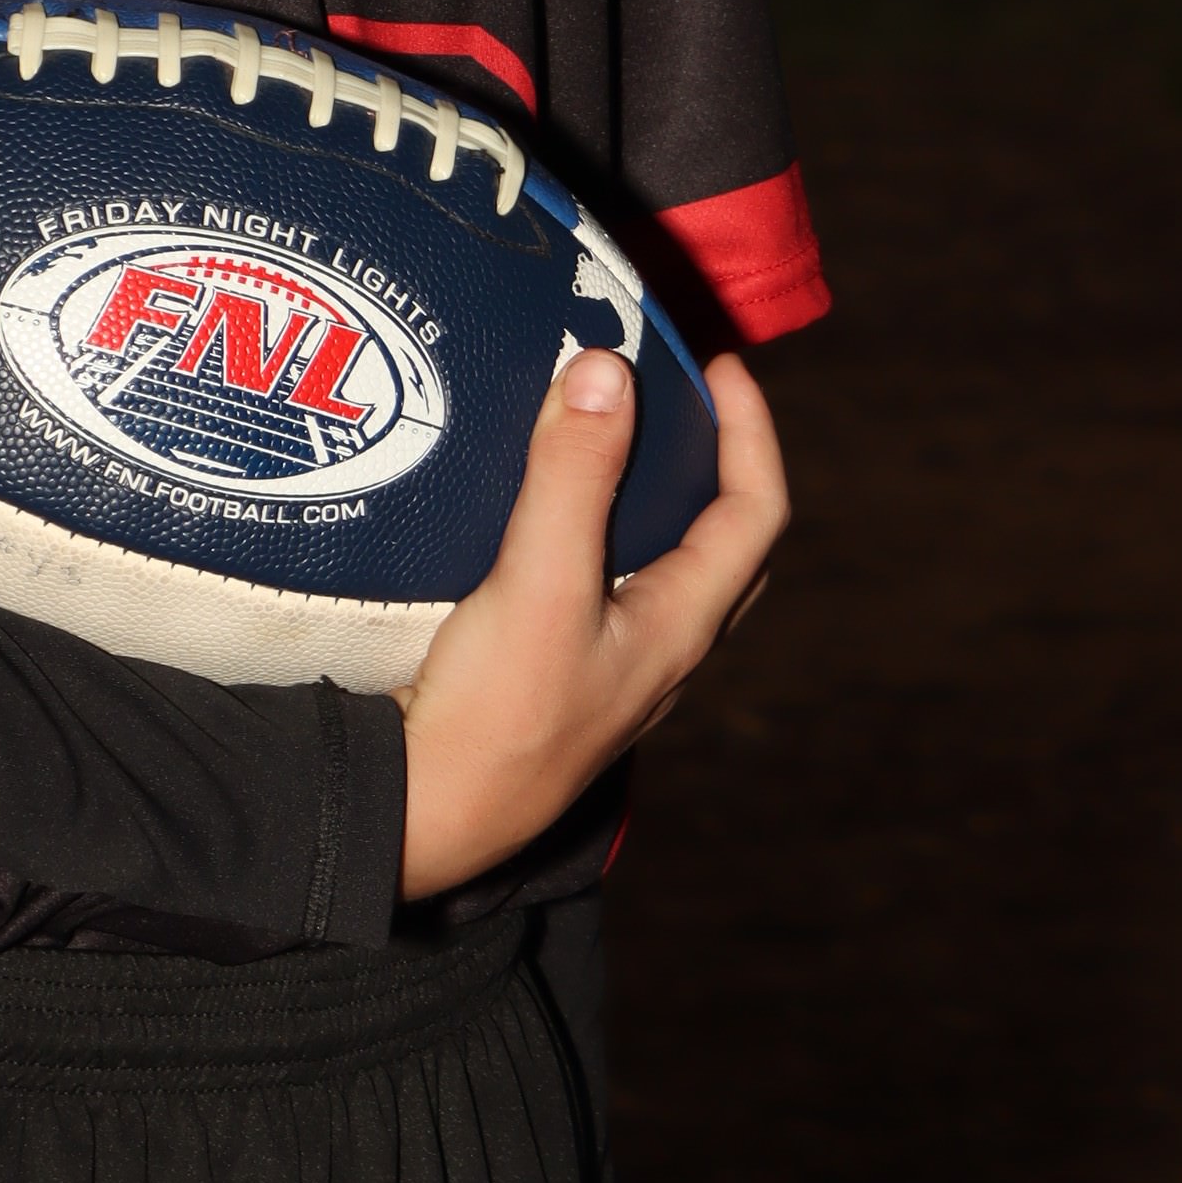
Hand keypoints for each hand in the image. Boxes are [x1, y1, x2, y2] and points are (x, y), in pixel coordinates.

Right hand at [396, 347, 786, 900]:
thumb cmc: (498, 716)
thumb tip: (609, 371)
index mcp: (682, 623)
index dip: (750, 430)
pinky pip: (600, 588)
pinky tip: (533, 516)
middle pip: (722, 541)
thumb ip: (574, 477)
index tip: (716, 366)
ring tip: (601, 437)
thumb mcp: (540, 582)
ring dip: (650, 499)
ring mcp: (611, 667)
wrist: (425, 816)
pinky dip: (591, 534)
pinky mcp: (558, 676)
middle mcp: (661, 647)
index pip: (756, 509)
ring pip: (662, 567)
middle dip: (712, 461)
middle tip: (670, 399)